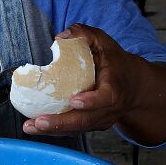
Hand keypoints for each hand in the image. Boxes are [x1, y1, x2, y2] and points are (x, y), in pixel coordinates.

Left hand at [21, 24, 165, 144]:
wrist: (135, 87)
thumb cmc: (115, 62)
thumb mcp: (104, 42)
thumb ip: (84, 34)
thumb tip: (60, 38)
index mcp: (115, 86)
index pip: (106, 97)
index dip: (92, 101)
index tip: (75, 101)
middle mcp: (109, 108)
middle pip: (86, 120)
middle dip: (61, 123)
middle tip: (39, 122)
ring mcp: (101, 120)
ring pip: (78, 128)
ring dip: (53, 130)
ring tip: (30, 127)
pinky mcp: (93, 125)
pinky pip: (74, 130)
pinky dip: (55, 130)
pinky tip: (35, 127)